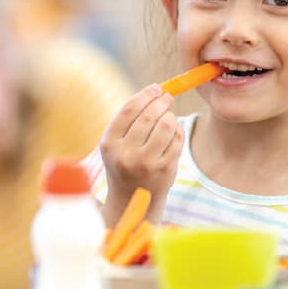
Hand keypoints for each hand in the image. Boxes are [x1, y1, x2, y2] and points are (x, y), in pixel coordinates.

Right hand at [100, 84, 182, 224]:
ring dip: (170, 116)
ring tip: (168, 116)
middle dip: (161, 101)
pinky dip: (178, 130)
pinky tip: (173, 132)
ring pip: (166, 125)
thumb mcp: (116, 144)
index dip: (145, 95)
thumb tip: (156, 91)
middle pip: (149, 116)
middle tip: (167, 97)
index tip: (156, 88)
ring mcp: (146, 164)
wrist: (131, 200)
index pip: (129, 110)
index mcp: (109, 144)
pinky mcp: (165, 170)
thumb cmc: (124, 163)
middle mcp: (126, 154)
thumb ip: (130, 119)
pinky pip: (177, 139)